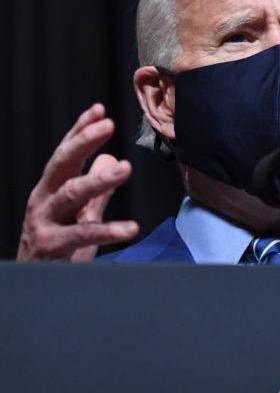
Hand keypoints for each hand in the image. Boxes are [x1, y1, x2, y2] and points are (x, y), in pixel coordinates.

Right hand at [18, 104, 138, 260]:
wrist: (35, 282)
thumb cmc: (57, 246)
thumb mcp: (79, 213)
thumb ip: (95, 190)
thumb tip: (110, 159)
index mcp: (51, 188)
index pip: (66, 153)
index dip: (81, 130)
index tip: (99, 110)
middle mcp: (44, 200)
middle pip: (62, 164)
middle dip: (84, 141)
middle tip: (108, 125)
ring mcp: (45, 222)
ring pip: (70, 194)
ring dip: (99, 179)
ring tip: (125, 168)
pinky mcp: (51, 246)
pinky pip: (82, 234)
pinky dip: (109, 230)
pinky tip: (130, 227)